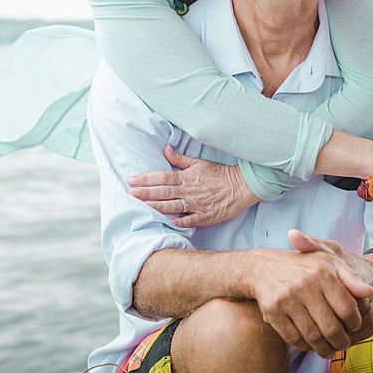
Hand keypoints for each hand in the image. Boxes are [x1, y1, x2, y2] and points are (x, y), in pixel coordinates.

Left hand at [127, 146, 257, 227]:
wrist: (242, 185)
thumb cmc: (220, 173)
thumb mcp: (199, 163)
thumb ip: (180, 159)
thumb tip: (165, 150)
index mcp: (187, 177)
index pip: (162, 177)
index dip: (146, 179)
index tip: (132, 179)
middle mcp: (189, 191)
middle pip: (163, 192)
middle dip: (145, 192)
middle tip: (130, 193)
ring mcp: (196, 204)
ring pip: (172, 206)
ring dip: (156, 206)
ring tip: (141, 206)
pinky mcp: (205, 216)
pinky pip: (188, 220)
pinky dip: (177, 222)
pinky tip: (165, 223)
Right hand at [250, 235, 372, 358]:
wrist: (265, 267)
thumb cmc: (305, 267)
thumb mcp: (330, 262)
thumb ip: (351, 278)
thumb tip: (370, 292)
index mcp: (323, 272)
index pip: (347, 309)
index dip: (354, 323)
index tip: (353, 327)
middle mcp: (305, 285)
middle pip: (331, 328)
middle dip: (341, 342)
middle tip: (343, 344)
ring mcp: (287, 299)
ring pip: (313, 337)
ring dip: (324, 349)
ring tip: (329, 349)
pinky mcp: (272, 311)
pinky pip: (294, 338)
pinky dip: (305, 346)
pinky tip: (311, 344)